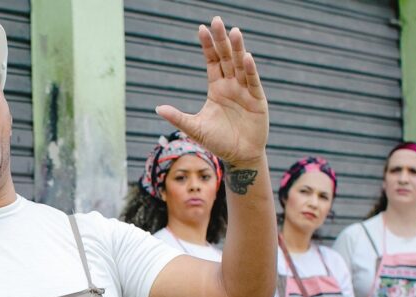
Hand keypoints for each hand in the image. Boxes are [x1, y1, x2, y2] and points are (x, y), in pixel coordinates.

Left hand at [155, 17, 267, 166]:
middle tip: (217, 20)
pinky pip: (253, 82)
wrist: (239, 156)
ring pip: (240, 66)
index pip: (212, 61)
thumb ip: (178, 117)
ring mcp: (245, 91)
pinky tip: (246, 58)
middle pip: (226, 57)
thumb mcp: (195, 129)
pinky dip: (250, 71)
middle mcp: (231, 85)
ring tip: (234, 32)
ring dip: (238, 49)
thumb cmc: (218, 142)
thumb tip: (158, 108)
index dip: (207, 46)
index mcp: (217, 88)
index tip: (201, 29)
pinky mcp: (257, 100)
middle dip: (221, 40)